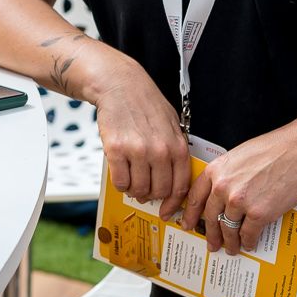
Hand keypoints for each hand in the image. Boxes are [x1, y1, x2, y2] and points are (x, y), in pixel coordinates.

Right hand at [91, 55, 192, 219]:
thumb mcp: (172, 125)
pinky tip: (120, 174)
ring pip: (138, 189)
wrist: (121, 85)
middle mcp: (160, 151)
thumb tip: (175, 180)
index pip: (180, 186)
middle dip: (151, 196)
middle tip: (144, 192)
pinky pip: (120, 181)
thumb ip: (175, 151)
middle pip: (158, 191)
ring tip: (131, 181)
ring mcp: (138, 152)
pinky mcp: (116, 150)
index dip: (173, 203)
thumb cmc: (146, 104)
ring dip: (134, 190)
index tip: (167, 210)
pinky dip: (120, 184)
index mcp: (177, 146)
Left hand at [184, 122, 296, 255]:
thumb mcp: (237, 157)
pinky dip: (248, 241)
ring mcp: (239, 202)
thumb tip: (220, 193)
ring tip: (231, 248)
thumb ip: (225, 175)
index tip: (187, 224)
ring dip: (230, 241)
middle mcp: (222, 187)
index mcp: (215, 171)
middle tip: (211, 243)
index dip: (190, 214)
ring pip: (228, 228)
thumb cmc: (272, 150)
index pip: (195, 197)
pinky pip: (248, 233)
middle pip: (210, 217)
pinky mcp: (258, 214)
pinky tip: (249, 243)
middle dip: (210, 234)